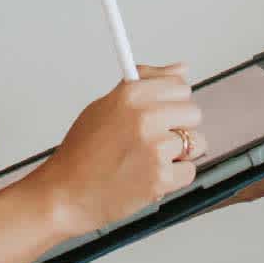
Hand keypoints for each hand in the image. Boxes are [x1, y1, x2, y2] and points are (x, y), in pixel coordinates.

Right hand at [37, 62, 202, 238]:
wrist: (67, 194)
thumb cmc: (82, 153)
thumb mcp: (105, 106)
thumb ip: (147, 84)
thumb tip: (182, 68)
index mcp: (130, 94)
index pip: (179, 84)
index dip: (172, 99)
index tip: (164, 108)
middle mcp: (145, 117)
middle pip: (193, 112)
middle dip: (179, 126)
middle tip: (156, 137)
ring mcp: (155, 148)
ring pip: (196, 142)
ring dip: (179, 153)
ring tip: (149, 159)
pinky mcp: (162, 177)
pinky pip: (189, 171)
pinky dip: (174, 177)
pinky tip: (149, 176)